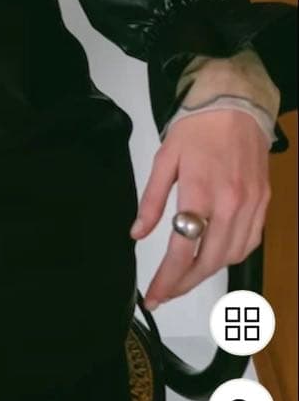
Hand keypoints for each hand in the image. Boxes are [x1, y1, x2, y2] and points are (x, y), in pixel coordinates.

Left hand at [129, 110, 270, 309]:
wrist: (235, 105)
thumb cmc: (196, 129)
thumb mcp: (164, 160)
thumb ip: (151, 201)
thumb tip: (137, 234)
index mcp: (201, 192)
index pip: (182, 249)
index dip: (167, 278)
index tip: (152, 295)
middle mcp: (231, 204)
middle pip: (208, 261)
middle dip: (183, 283)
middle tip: (164, 292)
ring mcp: (251, 206)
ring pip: (231, 257)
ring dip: (206, 273)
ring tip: (183, 277)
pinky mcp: (263, 204)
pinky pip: (249, 243)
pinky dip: (230, 256)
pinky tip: (213, 257)